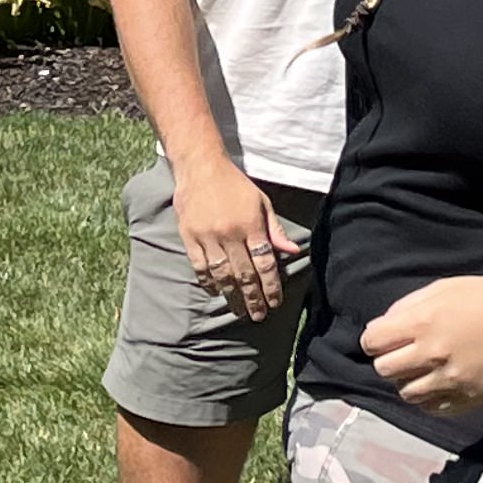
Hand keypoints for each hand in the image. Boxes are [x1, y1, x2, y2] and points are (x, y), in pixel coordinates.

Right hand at [176, 156, 303, 319]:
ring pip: (222, 274)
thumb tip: (293, 251)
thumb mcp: (261, 202)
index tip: (275, 302)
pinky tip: (217, 292)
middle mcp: (230, 233)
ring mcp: (208, 236)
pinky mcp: (189, 237)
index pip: (264, 263)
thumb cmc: (235, 184)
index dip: (271, 286)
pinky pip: (200, 267)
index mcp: (251, 224)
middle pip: (245, 274)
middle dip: (253, 298)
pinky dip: (209, 282)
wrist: (200, 166)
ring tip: (239, 311)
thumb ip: (275, 229)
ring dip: (232, 296)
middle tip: (259, 315)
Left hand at [362, 276, 482, 414]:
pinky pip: (430, 408)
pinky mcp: (466, 400)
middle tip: (408, 353)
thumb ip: (409, 306)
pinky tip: (441, 382)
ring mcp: (449, 381)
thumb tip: (382, 326)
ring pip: (405, 393)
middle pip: (383, 369)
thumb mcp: (446, 288)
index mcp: (423, 321)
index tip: (387, 338)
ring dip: (410, 381)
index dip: (376, 340)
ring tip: (427, 368)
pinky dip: (429, 398)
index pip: (372, 342)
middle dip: (391, 360)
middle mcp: (432, 353)